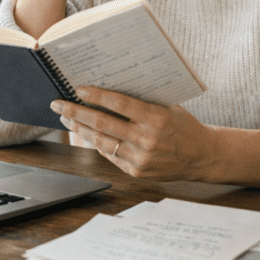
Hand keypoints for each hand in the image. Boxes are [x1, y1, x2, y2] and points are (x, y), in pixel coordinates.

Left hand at [51, 86, 220, 181]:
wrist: (201, 156)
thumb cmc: (183, 125)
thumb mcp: (167, 106)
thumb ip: (142, 100)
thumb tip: (108, 87)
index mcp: (156, 118)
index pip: (119, 104)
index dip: (96, 96)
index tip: (78, 89)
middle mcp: (147, 139)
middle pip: (102, 123)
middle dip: (76, 112)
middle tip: (58, 104)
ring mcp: (140, 158)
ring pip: (101, 141)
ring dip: (80, 129)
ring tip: (66, 119)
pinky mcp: (136, 172)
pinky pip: (110, 155)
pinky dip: (96, 143)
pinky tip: (86, 134)